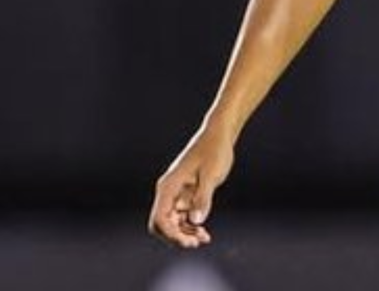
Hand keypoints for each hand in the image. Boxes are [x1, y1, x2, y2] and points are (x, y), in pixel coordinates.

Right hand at [148, 130, 234, 248]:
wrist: (218, 136)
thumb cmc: (214, 151)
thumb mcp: (211, 175)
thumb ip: (203, 198)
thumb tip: (195, 221)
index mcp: (168, 186)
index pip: (160, 218)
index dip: (171, 233)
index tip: (188, 241)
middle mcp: (168, 192)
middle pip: (162, 223)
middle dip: (176, 236)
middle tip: (196, 243)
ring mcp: (175, 194)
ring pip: (172, 222)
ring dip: (184, 233)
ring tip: (204, 238)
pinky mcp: (185, 195)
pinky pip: (182, 216)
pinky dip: (190, 226)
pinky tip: (203, 232)